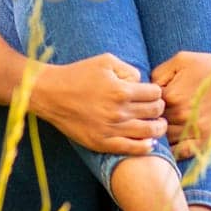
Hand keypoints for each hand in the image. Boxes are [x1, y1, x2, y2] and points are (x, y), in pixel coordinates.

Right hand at [31, 54, 166, 156]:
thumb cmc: (77, 74)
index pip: (155, 94)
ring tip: (158, 125)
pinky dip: (145, 147)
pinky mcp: (102, 142)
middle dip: (159, 109)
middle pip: (155, 112)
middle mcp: (119, 111)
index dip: (157, 92)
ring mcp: (111, 129)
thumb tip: (141, 83)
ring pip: (149, 132)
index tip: (152, 94)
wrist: (50, 94)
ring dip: (158, 128)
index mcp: (121, 90)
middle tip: (157, 109)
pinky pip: (132, 149)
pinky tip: (148, 142)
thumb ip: (128, 69)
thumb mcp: (105, 61)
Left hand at [151, 51, 210, 159]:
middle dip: (151, 123)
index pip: (146, 109)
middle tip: (147, 123)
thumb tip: (144, 89)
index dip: (144, 108)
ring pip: (166, 140)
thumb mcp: (181, 59)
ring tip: (158, 134)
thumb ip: (158, 72)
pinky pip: (183, 152)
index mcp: (171, 95)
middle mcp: (181, 114)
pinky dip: (174, 151)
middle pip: (154, 125)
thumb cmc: (210, 66)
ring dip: (161, 137)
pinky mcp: (208, 139)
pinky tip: (172, 145)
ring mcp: (195, 129)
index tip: (144, 108)